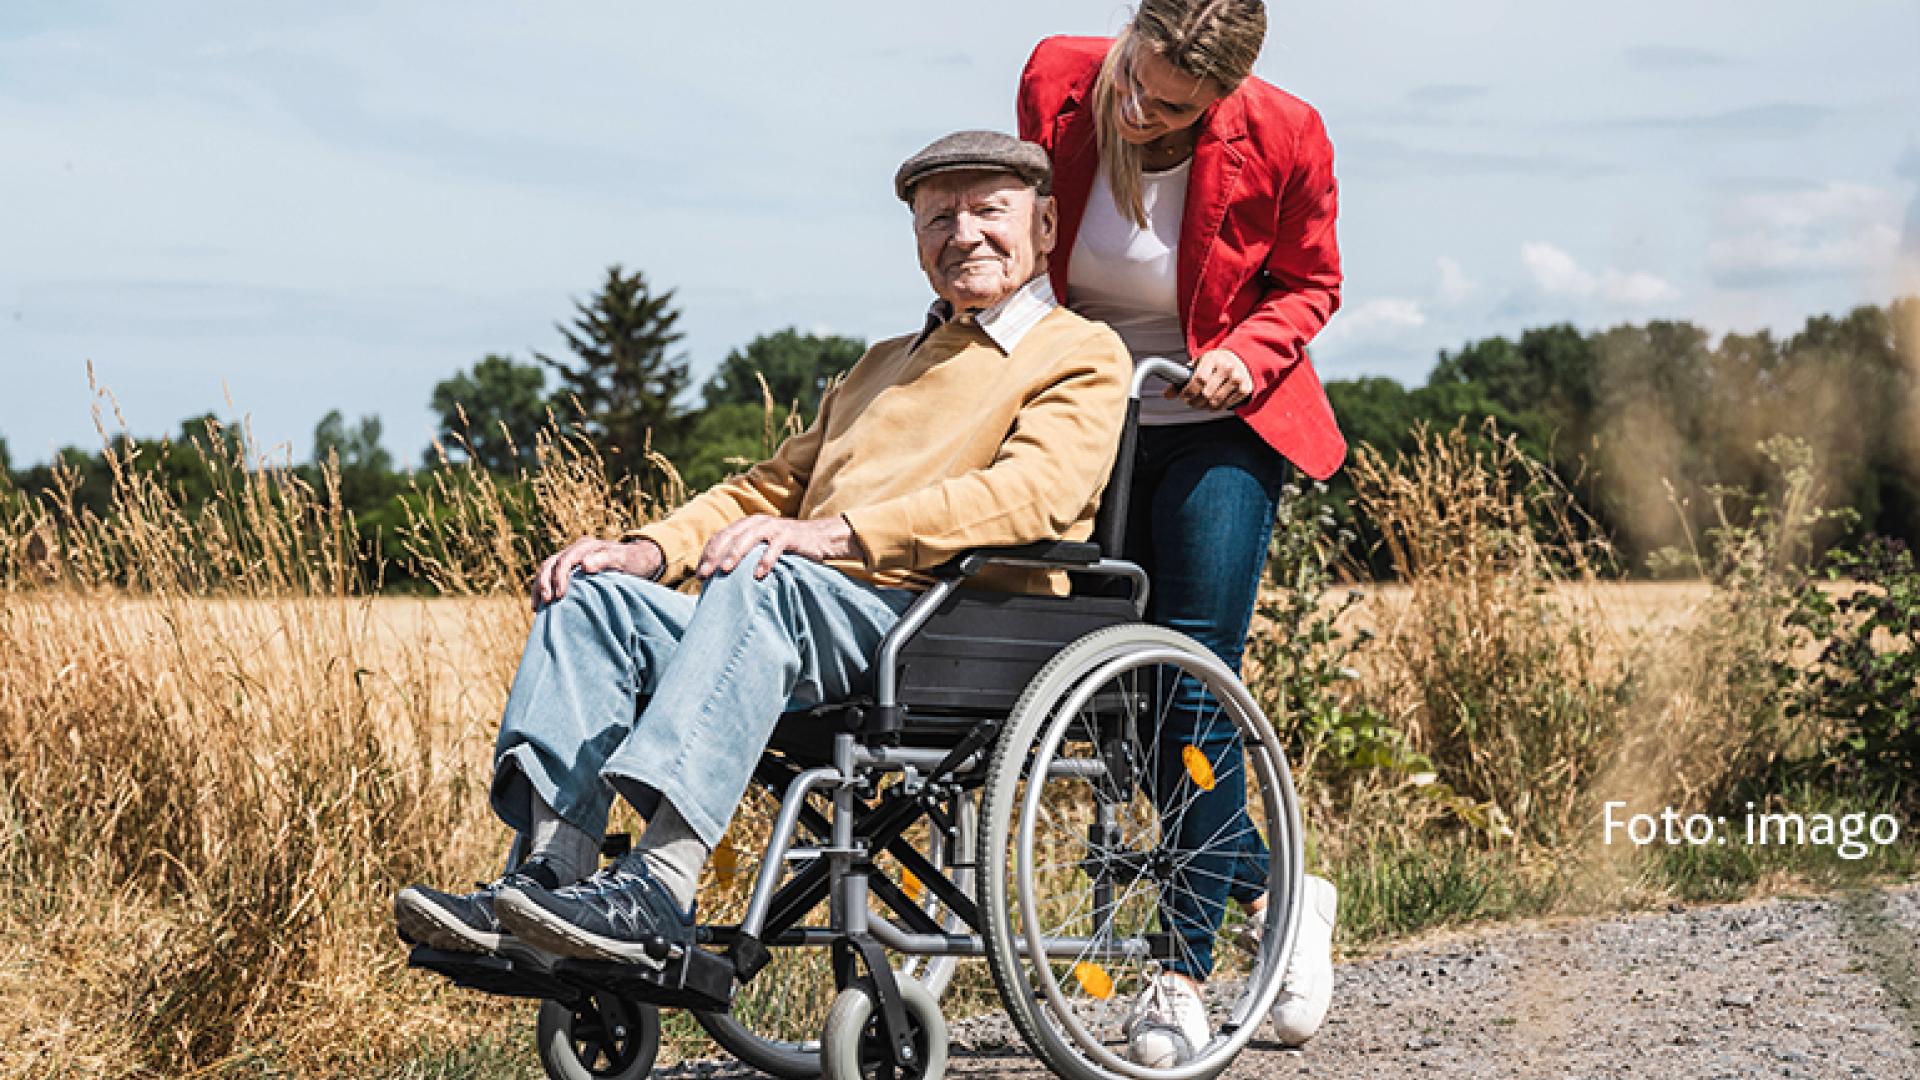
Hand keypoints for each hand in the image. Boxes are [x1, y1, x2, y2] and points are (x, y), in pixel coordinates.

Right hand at [531, 536, 663, 609]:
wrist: (637, 560)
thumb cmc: (631, 561)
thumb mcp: (622, 560)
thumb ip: (605, 560)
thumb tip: (584, 565)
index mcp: (586, 546)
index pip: (565, 560)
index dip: (559, 578)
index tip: (560, 596)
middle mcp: (575, 549)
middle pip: (551, 563)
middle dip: (544, 583)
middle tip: (546, 602)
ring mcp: (571, 557)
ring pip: (546, 568)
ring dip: (539, 586)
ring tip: (537, 606)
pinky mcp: (569, 567)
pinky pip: (550, 575)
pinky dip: (543, 587)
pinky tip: (540, 603)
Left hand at [696, 515, 862, 579]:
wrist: (820, 537)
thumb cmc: (787, 548)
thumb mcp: (762, 547)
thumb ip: (745, 554)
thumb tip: (721, 576)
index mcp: (747, 524)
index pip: (720, 537)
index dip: (707, 554)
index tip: (698, 574)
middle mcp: (757, 523)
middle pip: (730, 537)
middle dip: (715, 556)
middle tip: (705, 574)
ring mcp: (774, 528)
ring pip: (749, 538)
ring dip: (736, 554)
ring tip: (725, 570)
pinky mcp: (790, 536)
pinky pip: (775, 547)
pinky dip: (765, 560)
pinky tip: (758, 575)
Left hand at [1165, 348, 1253, 409]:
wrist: (1242, 358)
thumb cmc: (1216, 362)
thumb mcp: (1200, 364)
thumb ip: (1182, 378)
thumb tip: (1166, 394)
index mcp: (1213, 359)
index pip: (1198, 379)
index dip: (1188, 392)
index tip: (1183, 396)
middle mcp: (1227, 368)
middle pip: (1206, 394)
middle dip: (1194, 401)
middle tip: (1190, 402)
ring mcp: (1237, 379)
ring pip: (1216, 402)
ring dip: (1204, 406)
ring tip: (1200, 403)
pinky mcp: (1245, 389)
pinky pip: (1226, 405)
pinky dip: (1217, 407)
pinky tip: (1212, 403)